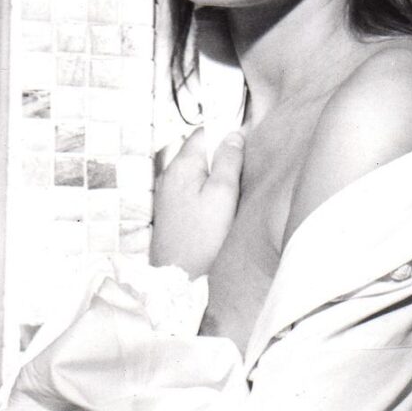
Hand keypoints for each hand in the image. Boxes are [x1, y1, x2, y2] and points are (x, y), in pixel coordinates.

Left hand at [151, 127, 244, 279]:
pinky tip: (217, 210)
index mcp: (181, 166)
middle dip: (221, 158)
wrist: (179, 277)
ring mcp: (167, 195)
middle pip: (199, 152)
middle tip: (241, 175)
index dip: (225, 133)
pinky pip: (191, 190)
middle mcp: (169, 176)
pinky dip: (206, 192)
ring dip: (215, 177)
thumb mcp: (224, 195)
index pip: (203, 133)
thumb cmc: (203, 238)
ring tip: (231, 195)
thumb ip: (229, 161)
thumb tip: (233, 135)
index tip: (244, 145)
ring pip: (196, 172)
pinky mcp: (171, 212)